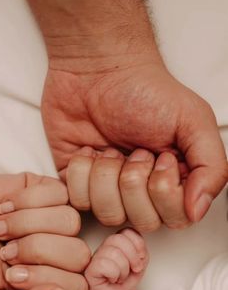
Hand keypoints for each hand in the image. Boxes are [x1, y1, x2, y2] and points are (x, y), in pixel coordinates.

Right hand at [0, 173, 89, 289]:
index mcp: (51, 286)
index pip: (77, 288)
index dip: (46, 279)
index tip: (11, 275)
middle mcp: (60, 256)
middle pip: (79, 254)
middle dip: (35, 250)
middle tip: (5, 251)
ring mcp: (58, 224)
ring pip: (71, 221)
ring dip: (27, 223)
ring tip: (0, 228)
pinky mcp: (50, 194)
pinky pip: (59, 193)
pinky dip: (26, 200)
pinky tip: (5, 208)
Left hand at [28, 0, 226, 228]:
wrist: (98, 69)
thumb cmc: (146, 91)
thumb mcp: (194, 121)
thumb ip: (211, 168)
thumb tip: (197, 211)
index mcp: (174, 182)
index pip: (176, 218)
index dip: (165, 190)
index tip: (161, 156)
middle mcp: (143, 193)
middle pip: (142, 220)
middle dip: (135, 180)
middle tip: (135, 150)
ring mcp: (109, 191)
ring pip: (108, 214)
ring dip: (107, 175)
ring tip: (110, 148)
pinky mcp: (79, 184)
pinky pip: (78, 201)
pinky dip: (82, 171)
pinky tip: (89, 150)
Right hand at [85, 228, 147, 289]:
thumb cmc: (127, 281)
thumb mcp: (141, 263)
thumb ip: (141, 251)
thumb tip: (138, 249)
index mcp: (116, 242)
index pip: (127, 232)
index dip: (138, 245)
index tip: (140, 259)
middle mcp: (104, 247)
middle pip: (119, 239)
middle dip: (133, 257)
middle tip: (134, 269)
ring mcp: (95, 257)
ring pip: (113, 253)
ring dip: (123, 269)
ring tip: (121, 277)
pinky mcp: (89, 270)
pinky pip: (104, 264)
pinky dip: (114, 274)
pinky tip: (112, 279)